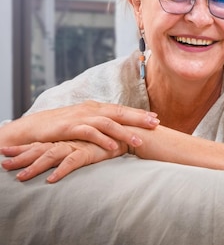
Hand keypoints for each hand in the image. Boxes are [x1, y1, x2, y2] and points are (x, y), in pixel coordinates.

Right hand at [0, 101, 158, 151]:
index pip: (122, 109)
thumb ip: (100, 123)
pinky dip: (103, 140)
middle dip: (139, 118)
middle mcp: (91, 110)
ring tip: (140, 141)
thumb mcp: (83, 121)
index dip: (139, 113)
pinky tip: (114, 148)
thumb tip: (118, 128)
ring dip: (125, 132)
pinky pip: (90, 133)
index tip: (156, 118)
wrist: (34, 127)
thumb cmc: (61, 126)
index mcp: (96, 107)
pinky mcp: (70, 127)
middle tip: (156, 124)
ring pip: (108, 123)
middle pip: (119, 112)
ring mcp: (81, 117)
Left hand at [1, 139, 126, 182]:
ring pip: (51, 154)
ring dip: (35, 166)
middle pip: (41, 147)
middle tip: (3, 164)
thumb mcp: (92, 139)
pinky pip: (72, 161)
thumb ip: (79, 142)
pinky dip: (60, 171)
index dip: (24, 146)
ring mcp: (79, 142)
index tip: (6, 152)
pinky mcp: (89, 150)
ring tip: (20, 177)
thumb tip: (68, 149)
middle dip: (20, 156)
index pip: (42, 141)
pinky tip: (51, 180)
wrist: (133, 134)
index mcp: (69, 135)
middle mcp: (71, 137)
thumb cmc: (114, 138)